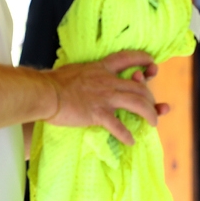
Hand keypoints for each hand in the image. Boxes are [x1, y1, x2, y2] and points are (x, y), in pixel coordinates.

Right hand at [43, 50, 170, 144]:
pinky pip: (119, 126)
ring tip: (154, 123)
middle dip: (151, 97)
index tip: (152, 64)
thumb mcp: (77, 70)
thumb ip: (89, 73)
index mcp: (102, 68)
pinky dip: (127, 135)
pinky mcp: (98, 113)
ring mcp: (105, 97)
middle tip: (154, 107)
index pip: (127, 58)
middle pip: (139, 86)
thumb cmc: (55, 82)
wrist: (45, 92)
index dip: (142, 60)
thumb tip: (88, 76)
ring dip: (150, 114)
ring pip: (137, 103)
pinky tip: (131, 141)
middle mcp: (108, 81)